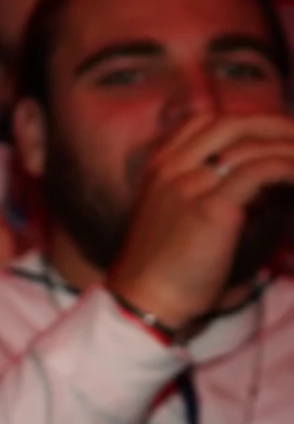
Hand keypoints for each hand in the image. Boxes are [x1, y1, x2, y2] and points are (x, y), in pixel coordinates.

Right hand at [102, 111, 293, 333]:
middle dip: (274, 126)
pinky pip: (262, 171)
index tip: (271, 137)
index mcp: (158, 169)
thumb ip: (209, 198)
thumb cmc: (164, 272)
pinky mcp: (211, 206)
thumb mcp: (176, 221)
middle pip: (231, 123)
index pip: (202, 122)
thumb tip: (268, 195)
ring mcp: (189, 183)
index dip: (244, 123)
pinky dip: (290, 169)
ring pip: (250, 142)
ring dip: (289, 148)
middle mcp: (171, 168)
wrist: (144, 301)